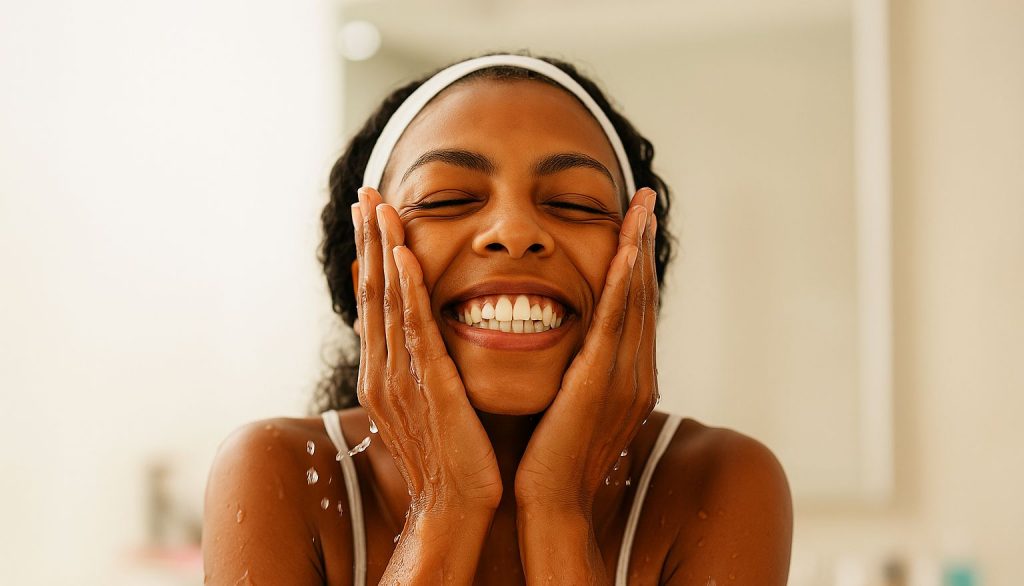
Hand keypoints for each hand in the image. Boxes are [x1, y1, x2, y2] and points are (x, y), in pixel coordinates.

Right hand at [352, 187, 502, 516]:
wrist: (454, 506)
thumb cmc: (450, 458)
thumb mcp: (427, 403)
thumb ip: (421, 366)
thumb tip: (423, 336)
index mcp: (382, 373)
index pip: (373, 302)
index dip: (369, 256)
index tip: (370, 215)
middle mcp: (381, 370)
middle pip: (371, 292)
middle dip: (367, 240)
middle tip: (366, 192)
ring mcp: (400, 378)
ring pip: (387, 301)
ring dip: (381, 249)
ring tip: (379, 205)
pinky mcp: (429, 386)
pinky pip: (414, 328)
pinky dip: (406, 288)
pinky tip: (402, 254)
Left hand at [515, 187, 658, 515]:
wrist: (551, 504)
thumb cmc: (552, 458)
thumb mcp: (573, 405)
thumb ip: (580, 372)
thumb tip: (570, 346)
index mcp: (629, 377)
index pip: (633, 307)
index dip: (636, 263)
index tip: (635, 224)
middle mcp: (637, 373)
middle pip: (641, 295)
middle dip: (644, 243)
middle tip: (644, 199)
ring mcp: (624, 377)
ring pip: (633, 300)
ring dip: (637, 249)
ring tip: (639, 207)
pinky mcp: (601, 382)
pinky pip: (615, 321)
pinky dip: (623, 283)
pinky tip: (626, 249)